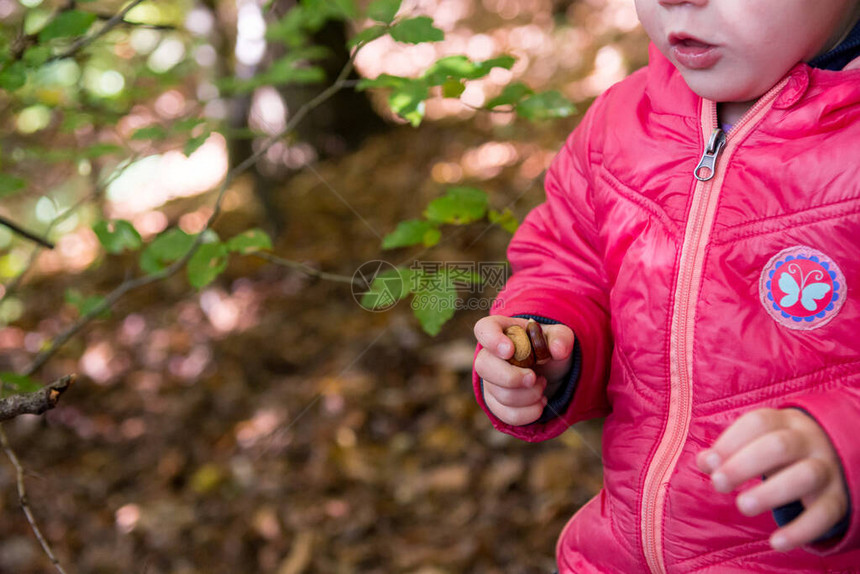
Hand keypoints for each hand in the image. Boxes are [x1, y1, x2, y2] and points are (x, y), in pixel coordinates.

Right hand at [473, 315, 574, 425]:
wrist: (549, 372)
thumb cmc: (548, 348)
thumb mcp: (559, 337)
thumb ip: (561, 338)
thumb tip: (557, 349)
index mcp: (501, 330)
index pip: (484, 329)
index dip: (492, 340)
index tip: (510, 350)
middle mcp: (488, 355)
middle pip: (484, 367)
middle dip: (511, 377)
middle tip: (533, 378)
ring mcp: (489, 380)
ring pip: (499, 394)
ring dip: (528, 395)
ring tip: (543, 385)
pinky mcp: (495, 403)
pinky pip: (505, 414)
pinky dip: (528, 412)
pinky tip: (540, 403)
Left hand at [696, 408, 847, 551]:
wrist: (834, 459)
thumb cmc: (779, 452)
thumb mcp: (756, 444)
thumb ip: (727, 452)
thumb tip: (705, 462)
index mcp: (784, 422)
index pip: (758, 423)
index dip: (730, 441)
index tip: (710, 463)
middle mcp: (808, 441)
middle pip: (779, 446)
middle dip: (744, 464)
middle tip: (718, 483)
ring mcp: (826, 469)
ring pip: (805, 476)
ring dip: (771, 492)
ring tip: (743, 506)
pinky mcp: (837, 498)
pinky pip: (823, 514)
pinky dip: (801, 530)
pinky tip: (776, 542)